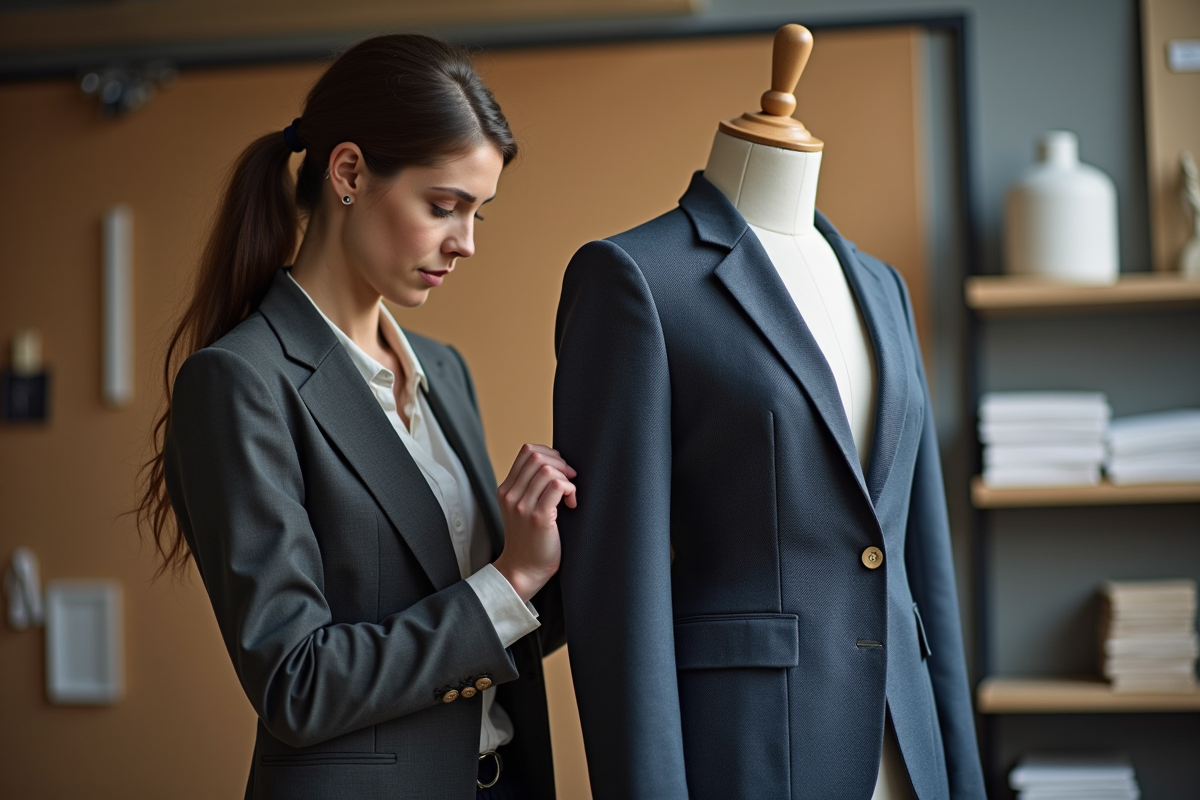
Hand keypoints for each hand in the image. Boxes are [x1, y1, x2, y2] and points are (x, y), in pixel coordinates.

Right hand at [492, 443, 577, 601]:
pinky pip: (558, 486)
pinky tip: (571, 504)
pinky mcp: (538, 518)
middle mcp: (511, 495)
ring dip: (566, 478)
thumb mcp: (523, 509)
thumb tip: (557, 463)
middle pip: (537, 456)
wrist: (524, 570)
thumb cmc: (530, 540)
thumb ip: (531, 487)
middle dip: (560, 463)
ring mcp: (522, 506)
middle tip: (570, 480)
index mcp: (506, 489)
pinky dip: (570, 489)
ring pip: (548, 470)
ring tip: (570, 495)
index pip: (527, 451)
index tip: (561, 469)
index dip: (550, 453)